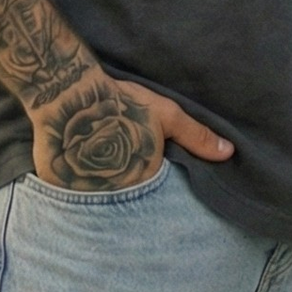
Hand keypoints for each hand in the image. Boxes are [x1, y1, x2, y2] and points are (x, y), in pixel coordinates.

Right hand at [30, 74, 235, 192]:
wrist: (68, 94)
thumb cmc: (121, 103)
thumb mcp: (165, 114)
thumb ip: (196, 136)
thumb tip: (229, 152)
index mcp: (144, 179)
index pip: (154, 190)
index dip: (150, 175)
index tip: (144, 160)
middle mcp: (116, 193)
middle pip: (128, 195)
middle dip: (127, 182)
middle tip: (119, 159)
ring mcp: (88, 194)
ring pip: (103, 197)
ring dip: (102, 186)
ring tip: (100, 163)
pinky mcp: (62, 190)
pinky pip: (74, 195)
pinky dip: (77, 185)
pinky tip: (78, 166)